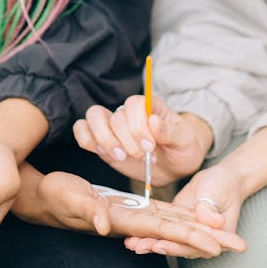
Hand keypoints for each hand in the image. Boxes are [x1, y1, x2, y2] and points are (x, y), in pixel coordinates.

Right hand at [16, 169, 245, 259]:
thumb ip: (87, 211)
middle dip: (209, 238)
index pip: (165, 230)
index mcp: (125, 220)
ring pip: (175, 223)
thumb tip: (104, 225)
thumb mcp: (70, 199)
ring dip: (202, 229)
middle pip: (178, 230)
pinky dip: (183, 217)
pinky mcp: (131, 207)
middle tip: (241, 245)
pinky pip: (163, 214)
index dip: (191, 236)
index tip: (217, 245)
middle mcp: (135, 221)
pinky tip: (197, 219)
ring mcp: (134, 215)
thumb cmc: (56, 197)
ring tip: (228, 237)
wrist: (46, 198)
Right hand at [73, 94, 211, 185]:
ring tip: (120, 156)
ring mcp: (113, 125)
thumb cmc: (180, 148)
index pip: (134, 104)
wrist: (174, 163)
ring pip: (93, 117)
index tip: (150, 146)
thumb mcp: (183, 140)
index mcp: (149, 105)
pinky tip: (101, 152)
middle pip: (115, 116)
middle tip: (141, 156)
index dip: (138, 125)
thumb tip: (154, 121)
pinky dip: (86, 140)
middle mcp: (128, 112)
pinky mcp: (102, 140)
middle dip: (126, 140)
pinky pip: (83, 131)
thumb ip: (170, 131)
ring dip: (104, 139)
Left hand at [125, 161, 244, 257]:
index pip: (193, 246)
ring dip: (148, 242)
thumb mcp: (217, 193)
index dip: (176, 247)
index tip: (160, 245)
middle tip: (138, 245)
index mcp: (213, 239)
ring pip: (167, 241)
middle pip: (176, 247)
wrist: (220, 180)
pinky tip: (131, 235)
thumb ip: (210, 207)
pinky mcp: (176, 224)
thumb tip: (210, 220)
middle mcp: (199, 241)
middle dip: (156, 246)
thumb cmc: (223, 186)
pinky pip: (162, 231)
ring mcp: (186, 234)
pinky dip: (148, 233)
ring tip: (130, 242)